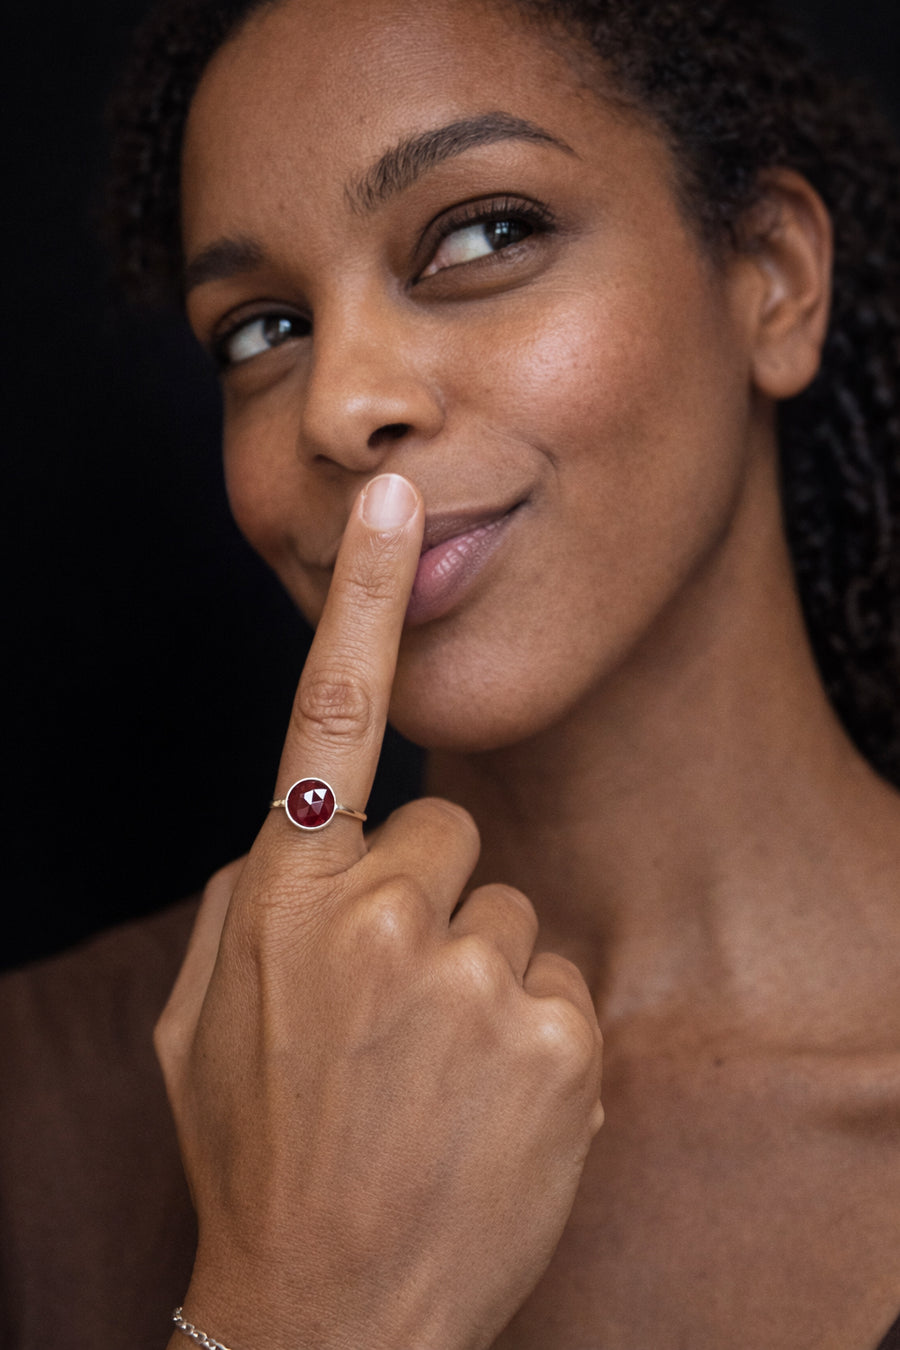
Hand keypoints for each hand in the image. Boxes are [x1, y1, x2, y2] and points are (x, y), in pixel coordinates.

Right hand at [156, 473, 602, 1349]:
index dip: (364, 597)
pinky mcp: (556, 1040)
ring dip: (479, 976)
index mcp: (285, 897)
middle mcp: (379, 916)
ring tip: (431, 1074)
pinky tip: (483, 1110)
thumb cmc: (256, 1153)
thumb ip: (250, 900)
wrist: (326, 1318)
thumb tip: (305, 832)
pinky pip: (557, 986)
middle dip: (428, 899)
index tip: (397, 497)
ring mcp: (474, 979)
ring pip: (510, 910)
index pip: (330, 715)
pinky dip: (532, 1040)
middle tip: (392, 1011)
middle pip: (451, 832)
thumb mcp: (204, 1020)